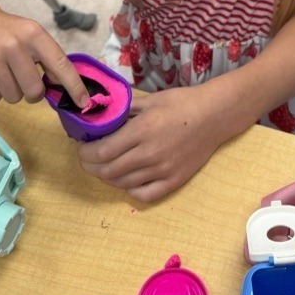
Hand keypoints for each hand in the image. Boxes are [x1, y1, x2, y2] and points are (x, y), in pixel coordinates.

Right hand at [0, 5, 87, 108]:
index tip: (84, 102)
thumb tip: (61, 86)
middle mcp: (13, 45)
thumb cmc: (7, 31)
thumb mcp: (31, 34)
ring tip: (1, 70)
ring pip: (13, 98)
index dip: (74, 86)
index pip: (60, 65)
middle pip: (35, 92)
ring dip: (10, 90)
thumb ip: (48, 57)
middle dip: (31, 91)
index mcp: (34, 34)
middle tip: (21, 76)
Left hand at [76, 84, 226, 201]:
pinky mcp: (173, 181)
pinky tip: (126, 178)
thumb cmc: (181, 103)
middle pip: (108, 171)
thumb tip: (101, 116)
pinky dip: (129, 190)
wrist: (214, 116)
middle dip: (90, 165)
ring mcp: (162, 171)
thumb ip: (124, 110)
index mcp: (142, 131)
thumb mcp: (150, 100)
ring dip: (107, 177)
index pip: (102, 152)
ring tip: (104, 165)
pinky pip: (143, 195)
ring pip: (122, 184)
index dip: (85, 153)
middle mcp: (150, 154)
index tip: (81, 146)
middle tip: (87, 157)